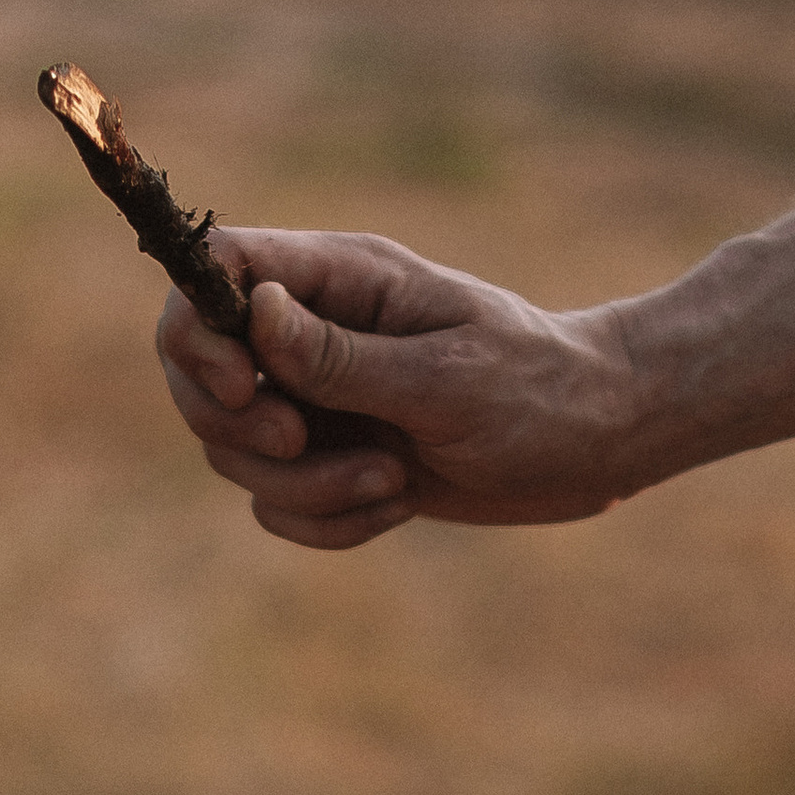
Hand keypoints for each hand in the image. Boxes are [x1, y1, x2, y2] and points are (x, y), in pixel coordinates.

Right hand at [155, 231, 644, 551]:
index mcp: (340, 279)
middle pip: (197, 374)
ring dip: (301, 486)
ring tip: (390, 483)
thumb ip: (341, 354)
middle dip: (240, 426)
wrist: (596, 444)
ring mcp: (320, 400)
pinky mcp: (336, 461)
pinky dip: (324, 521)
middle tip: (305, 438)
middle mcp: (314, 333)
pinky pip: (279, 504)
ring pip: (236, 451)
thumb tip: (254, 311)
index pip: (214, 272)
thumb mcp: (443, 375)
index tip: (243, 386)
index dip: (199, 331)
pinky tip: (395, 508)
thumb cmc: (536, 390)